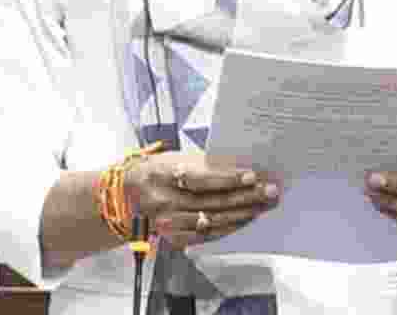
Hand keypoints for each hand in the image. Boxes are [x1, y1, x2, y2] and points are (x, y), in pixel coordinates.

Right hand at [125, 152, 280, 248]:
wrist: (127, 195)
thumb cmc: (155, 172)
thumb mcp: (173, 159)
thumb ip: (203, 164)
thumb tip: (240, 167)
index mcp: (161, 174)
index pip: (200, 179)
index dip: (228, 179)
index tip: (252, 175)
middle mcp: (163, 201)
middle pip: (212, 202)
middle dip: (246, 197)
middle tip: (269, 190)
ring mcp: (168, 223)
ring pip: (213, 221)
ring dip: (243, 213)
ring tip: (264, 204)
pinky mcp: (173, 238)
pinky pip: (207, 235)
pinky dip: (229, 227)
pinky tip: (245, 219)